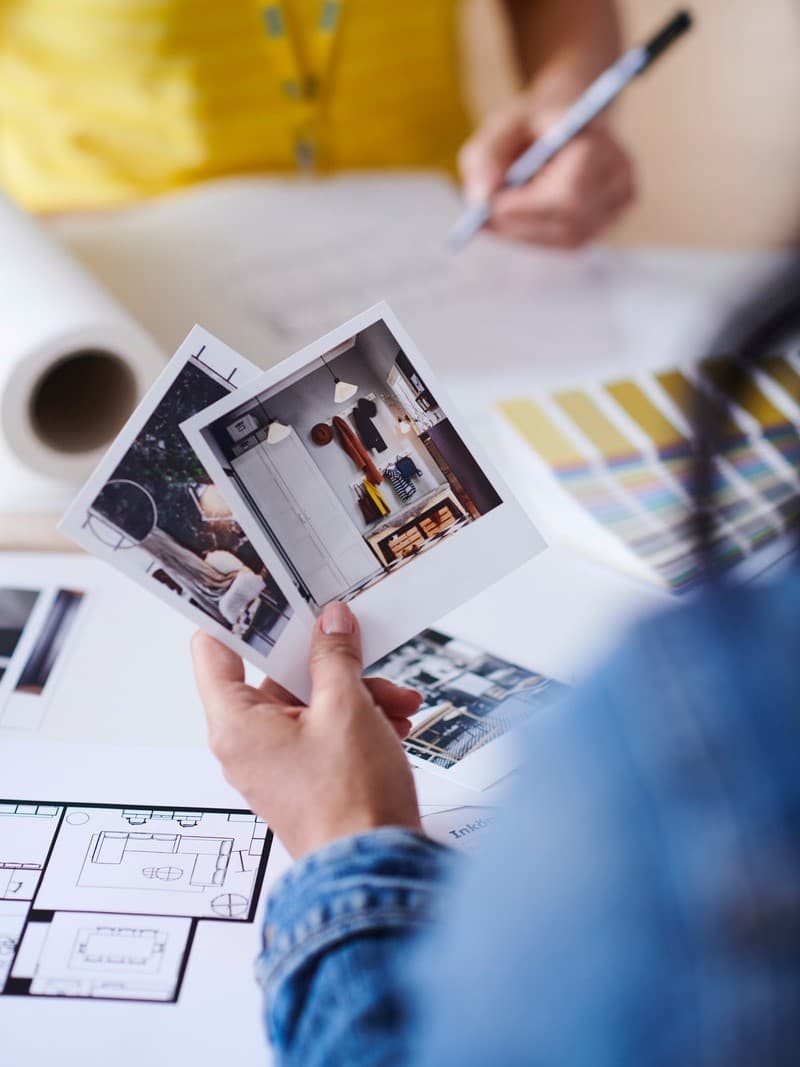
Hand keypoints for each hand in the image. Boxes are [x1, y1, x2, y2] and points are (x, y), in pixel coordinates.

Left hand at [192, 602, 422, 858]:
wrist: (375, 868)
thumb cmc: (349, 803)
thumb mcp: (347, 708)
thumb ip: (335, 656)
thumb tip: (331, 623)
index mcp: (236, 724)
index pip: (214, 652)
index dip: (239, 619)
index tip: (266, 593)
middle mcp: (247, 744)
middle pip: (278, 676)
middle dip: (330, 663)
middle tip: (360, 650)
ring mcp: (276, 763)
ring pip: (309, 704)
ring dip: (356, 694)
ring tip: (397, 701)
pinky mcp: (304, 778)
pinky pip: (324, 731)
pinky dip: (357, 721)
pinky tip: (394, 723)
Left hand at [459, 94, 634, 247]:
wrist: (566, 125)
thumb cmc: (532, 127)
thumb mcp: (502, 127)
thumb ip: (487, 156)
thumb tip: (481, 198)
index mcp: (599, 141)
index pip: (569, 192)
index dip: (528, 206)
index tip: (491, 207)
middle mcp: (619, 175)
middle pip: (569, 221)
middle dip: (522, 223)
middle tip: (484, 220)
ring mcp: (618, 203)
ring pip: (566, 237)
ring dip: (526, 232)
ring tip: (495, 216)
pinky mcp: (608, 223)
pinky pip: (568, 243)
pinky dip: (536, 236)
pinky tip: (516, 221)